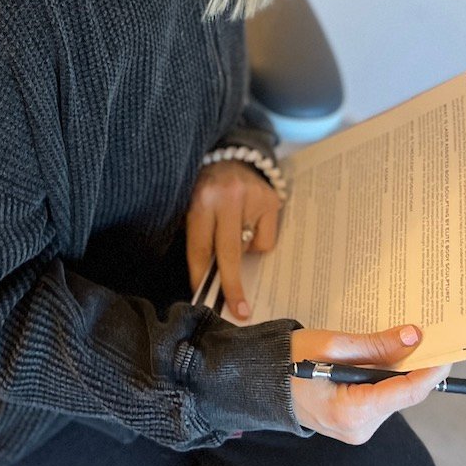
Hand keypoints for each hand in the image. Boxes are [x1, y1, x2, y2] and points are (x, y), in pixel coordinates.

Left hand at [186, 159, 281, 318]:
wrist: (231, 155)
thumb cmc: (206, 188)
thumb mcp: (193, 206)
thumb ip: (200, 237)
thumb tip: (208, 279)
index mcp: (201, 201)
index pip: (200, 247)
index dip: (201, 276)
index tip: (203, 297)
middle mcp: (227, 198)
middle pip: (229, 253)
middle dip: (232, 285)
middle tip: (239, 311)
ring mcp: (252, 198)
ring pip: (251, 248)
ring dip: (243, 252)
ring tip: (235, 229)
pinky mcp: (272, 200)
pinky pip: (267, 240)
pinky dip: (258, 240)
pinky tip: (250, 222)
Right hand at [289, 324, 451, 443]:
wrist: (262, 382)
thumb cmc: (289, 361)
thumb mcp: (332, 345)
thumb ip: (376, 345)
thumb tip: (414, 337)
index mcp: (352, 412)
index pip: (407, 392)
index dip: (432, 370)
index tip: (448, 349)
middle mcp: (359, 429)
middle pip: (403, 394)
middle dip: (414, 365)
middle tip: (423, 335)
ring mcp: (358, 431)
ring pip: (394, 396)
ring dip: (397, 370)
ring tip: (392, 342)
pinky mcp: (356, 425)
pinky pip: (381, 399)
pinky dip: (384, 379)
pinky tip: (376, 359)